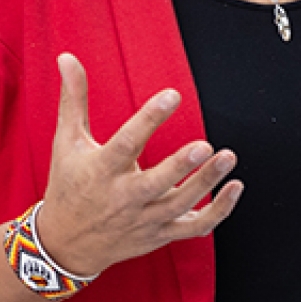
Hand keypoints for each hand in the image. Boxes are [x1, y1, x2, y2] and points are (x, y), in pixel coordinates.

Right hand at [33, 53, 239, 275]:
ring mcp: (144, 219)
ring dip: (206, 183)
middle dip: (180, 166)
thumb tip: (68, 57)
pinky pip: (194, 228)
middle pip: (155, 184)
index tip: (171, 96)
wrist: (66, 244)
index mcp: (101, 170)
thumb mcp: (67, 141)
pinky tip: (234, 187)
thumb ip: (74, 99)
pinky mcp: (159, 234)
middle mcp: (123, 198)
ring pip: (179, 205)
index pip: (126, 143)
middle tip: (205, 145)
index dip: (149, 119)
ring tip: (227, 157)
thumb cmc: (69, 185)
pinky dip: (218, 212)